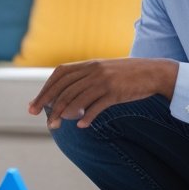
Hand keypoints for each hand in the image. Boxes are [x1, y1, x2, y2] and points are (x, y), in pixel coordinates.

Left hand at [26, 57, 176, 128]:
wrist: (154, 72)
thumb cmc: (126, 75)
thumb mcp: (103, 71)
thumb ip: (85, 79)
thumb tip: (66, 98)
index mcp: (89, 64)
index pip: (60, 74)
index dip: (46, 89)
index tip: (35, 103)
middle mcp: (94, 70)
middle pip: (64, 88)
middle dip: (47, 103)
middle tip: (36, 116)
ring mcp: (105, 81)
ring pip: (76, 99)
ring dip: (62, 113)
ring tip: (54, 125)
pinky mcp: (116, 92)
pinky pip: (97, 106)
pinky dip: (86, 116)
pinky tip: (80, 125)